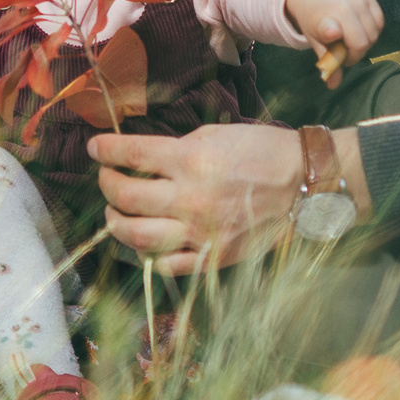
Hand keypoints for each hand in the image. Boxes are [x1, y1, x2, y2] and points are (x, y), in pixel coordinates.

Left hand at [91, 125, 306, 275]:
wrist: (303, 184)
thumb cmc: (263, 151)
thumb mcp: (216, 135)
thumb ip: (176, 148)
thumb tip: (141, 157)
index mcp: (191, 159)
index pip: (131, 154)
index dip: (105, 150)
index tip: (95, 148)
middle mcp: (190, 198)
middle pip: (126, 196)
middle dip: (107, 185)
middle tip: (107, 179)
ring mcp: (200, 233)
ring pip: (138, 236)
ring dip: (117, 223)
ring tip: (116, 213)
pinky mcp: (213, 258)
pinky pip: (168, 265)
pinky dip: (148, 255)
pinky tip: (144, 243)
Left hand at [284, 0, 384, 85]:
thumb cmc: (314, 22)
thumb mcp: (316, 43)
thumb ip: (327, 63)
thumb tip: (333, 85)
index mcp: (325, 21)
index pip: (330, 28)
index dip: (331, 32)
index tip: (332, 34)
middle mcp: (343, 7)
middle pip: (363, 44)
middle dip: (356, 54)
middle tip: (344, 51)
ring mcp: (357, 0)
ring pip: (374, 35)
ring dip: (365, 43)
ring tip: (350, 39)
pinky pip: (379, 23)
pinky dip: (373, 31)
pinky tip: (359, 29)